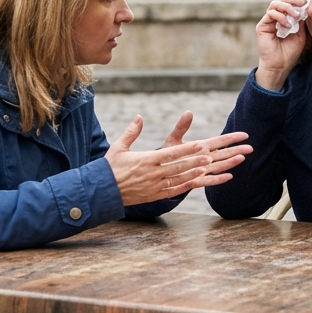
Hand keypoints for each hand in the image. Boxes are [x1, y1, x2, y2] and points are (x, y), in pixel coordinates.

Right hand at [105, 115, 251, 205]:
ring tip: (206, 168)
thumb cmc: (110, 167)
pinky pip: (172, 191)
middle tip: (209, 157)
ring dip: (192, 173)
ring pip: (177, 179)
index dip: (186, 150)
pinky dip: (184, 186)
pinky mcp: (153, 196)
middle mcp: (151, 174)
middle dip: (194, 161)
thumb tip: (139, 117)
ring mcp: (153, 186)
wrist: (101, 191)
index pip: (170, 154)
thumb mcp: (119, 147)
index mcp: (144, 160)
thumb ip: (131, 132)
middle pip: (177, 167)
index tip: (199, 145)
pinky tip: (195, 181)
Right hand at [255, 0, 309, 90]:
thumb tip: (304, 9)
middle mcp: (275, 18)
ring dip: (287, 7)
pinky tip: (288, 26)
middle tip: (302, 3)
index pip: (289, 3)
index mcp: (284, 19)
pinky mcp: (262, 26)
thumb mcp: (300, 35)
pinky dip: (281, 17)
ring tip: (296, 16)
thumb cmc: (290, 53)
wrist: (280, 66)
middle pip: (281, 0)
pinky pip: (270, 14)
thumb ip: (301, 22)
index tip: (307, 0)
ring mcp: (268, 21)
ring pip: (275, 4)